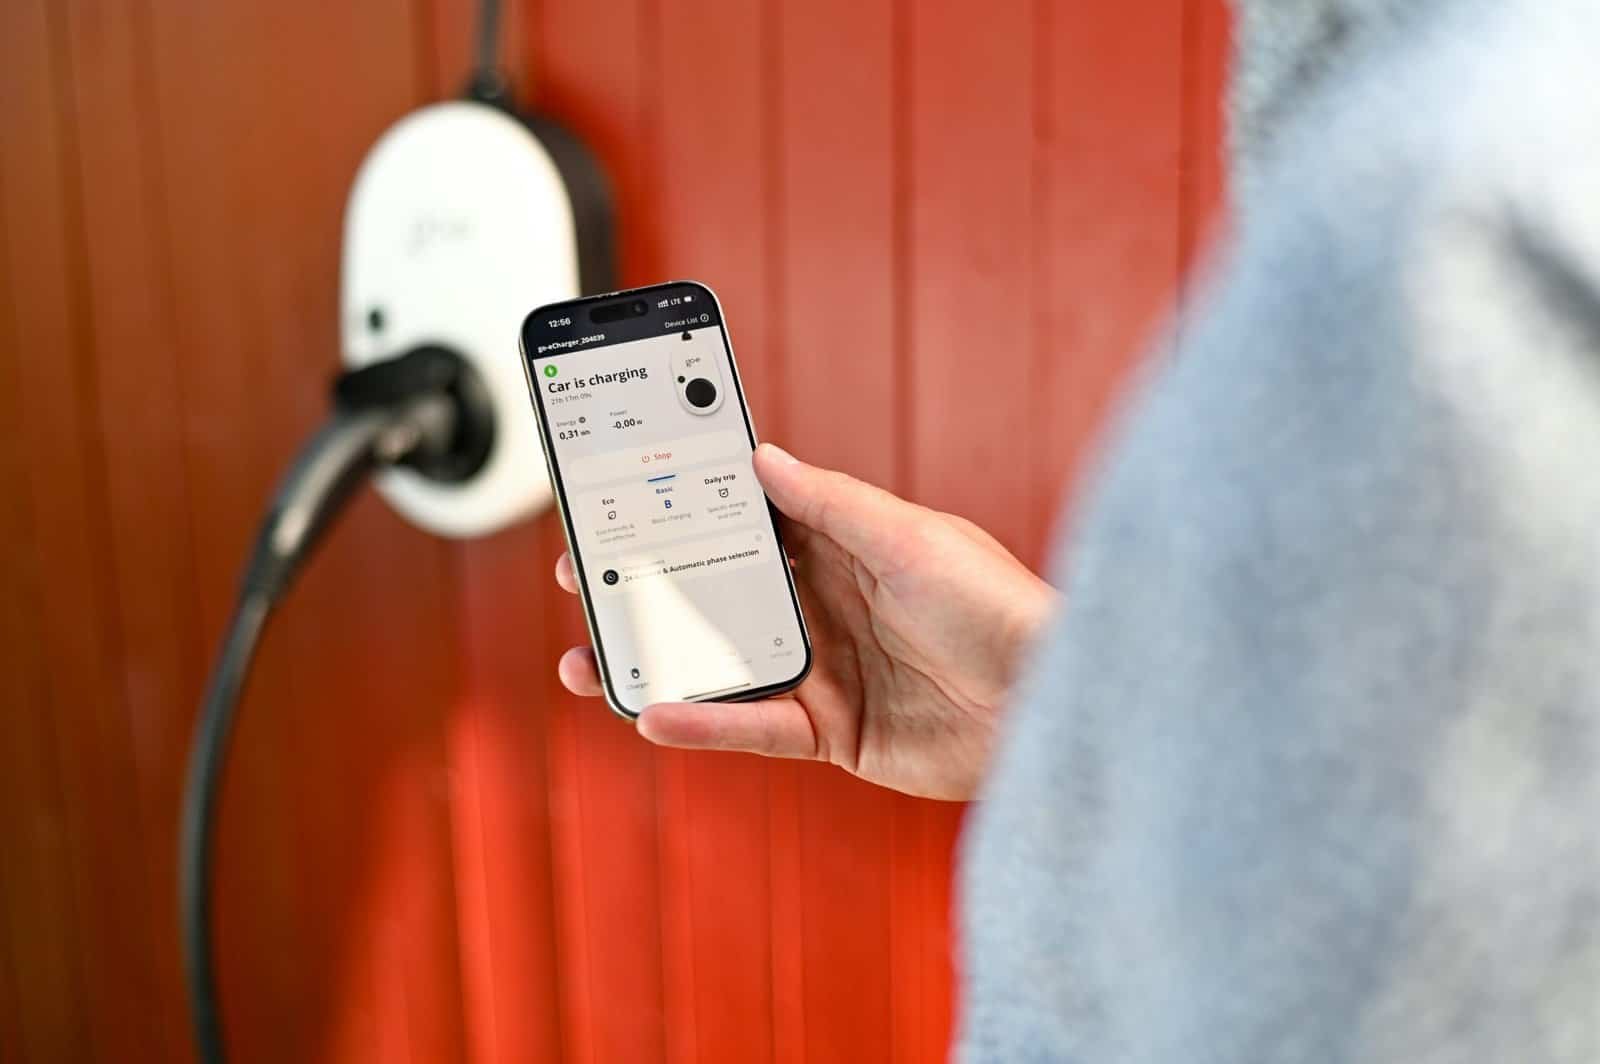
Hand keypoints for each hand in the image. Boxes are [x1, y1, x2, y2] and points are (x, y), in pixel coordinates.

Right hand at [554, 443, 1056, 798]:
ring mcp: (822, 668)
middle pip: (715, 593)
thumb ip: (831, 502)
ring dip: (654, 659)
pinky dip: (703, 722)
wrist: (1051, 703)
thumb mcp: (912, 538)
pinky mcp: (830, 731)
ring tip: (588, 656)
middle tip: (583, 571)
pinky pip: (753, 726)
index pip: (746, 523)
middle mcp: (822, 605)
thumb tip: (761, 455)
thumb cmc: (1000, 607)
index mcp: (840, 548)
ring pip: (718, 664)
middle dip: (647, 584)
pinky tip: (653, 711)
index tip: (622, 496)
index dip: (684, 510)